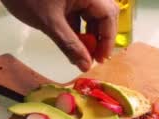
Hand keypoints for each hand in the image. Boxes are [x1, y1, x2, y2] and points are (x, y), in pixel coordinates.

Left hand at [1, 0, 118, 70]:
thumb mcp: (49, 23)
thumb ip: (70, 45)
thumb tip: (85, 65)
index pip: (108, 15)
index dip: (107, 38)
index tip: (99, 58)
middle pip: (102, 15)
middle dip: (98, 38)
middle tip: (91, 59)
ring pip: (90, 16)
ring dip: (87, 35)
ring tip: (79, 54)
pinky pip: (77, 14)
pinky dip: (76, 29)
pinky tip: (70, 44)